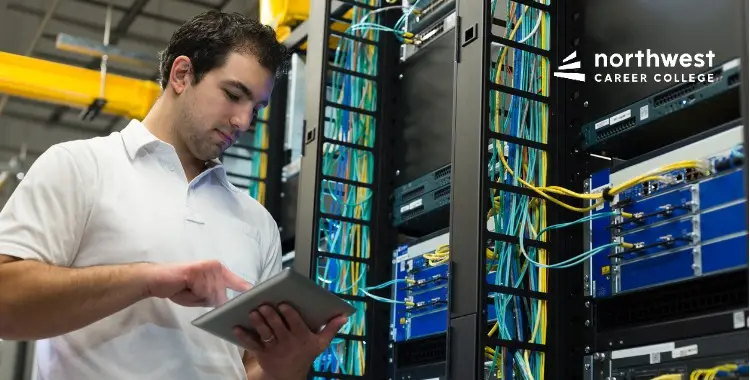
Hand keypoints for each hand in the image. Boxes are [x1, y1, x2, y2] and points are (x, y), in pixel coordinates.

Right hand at [143, 260, 251, 306]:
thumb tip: (228, 305)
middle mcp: (217, 266)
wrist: (158, 280)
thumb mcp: (202, 296)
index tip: (258, 297)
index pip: (238, 282)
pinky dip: (195, 292)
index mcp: (220, 271)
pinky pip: (203, 289)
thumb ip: (216, 298)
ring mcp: (209, 267)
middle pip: (224, 292)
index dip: (247, 290)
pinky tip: (186, 286)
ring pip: (213, 292)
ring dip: (200, 296)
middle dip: (210, 298)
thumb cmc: (180, 288)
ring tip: (187, 288)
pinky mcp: (199, 270)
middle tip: (193, 292)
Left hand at [233, 304, 348, 378]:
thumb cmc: (305, 354)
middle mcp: (288, 342)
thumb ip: (331, 328)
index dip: (289, 314)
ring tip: (252, 312)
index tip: (284, 304)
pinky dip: (243, 336)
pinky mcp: (262, 353)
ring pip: (265, 334)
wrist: (289, 375)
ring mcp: (274, 348)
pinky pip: (251, 344)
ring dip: (258, 323)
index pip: (295, 324)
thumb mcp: (321, 343)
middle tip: (264, 305)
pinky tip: (236, 328)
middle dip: (270, 316)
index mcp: (302, 337)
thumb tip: (344, 316)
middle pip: (278, 327)